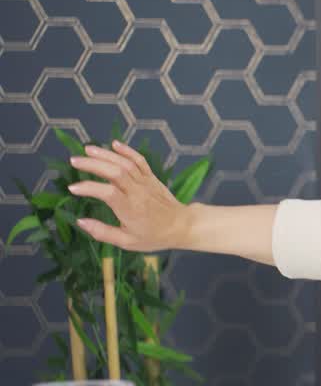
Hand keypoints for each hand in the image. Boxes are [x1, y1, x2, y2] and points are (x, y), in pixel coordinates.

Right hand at [68, 140, 190, 251]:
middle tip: (73, 161)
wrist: (182, 226)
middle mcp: (138, 192)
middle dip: (93, 164)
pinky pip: (140, 161)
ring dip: (106, 154)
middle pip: (116, 172)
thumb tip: (80, 222)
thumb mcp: (127, 242)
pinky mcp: (152, 177)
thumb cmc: (154, 236)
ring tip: (87, 149)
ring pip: (126, 163)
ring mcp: (146, 182)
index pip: (108, 193)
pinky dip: (128, 151)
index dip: (89, 188)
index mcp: (131, 209)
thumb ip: (103, 232)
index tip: (73, 188)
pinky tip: (114, 144)